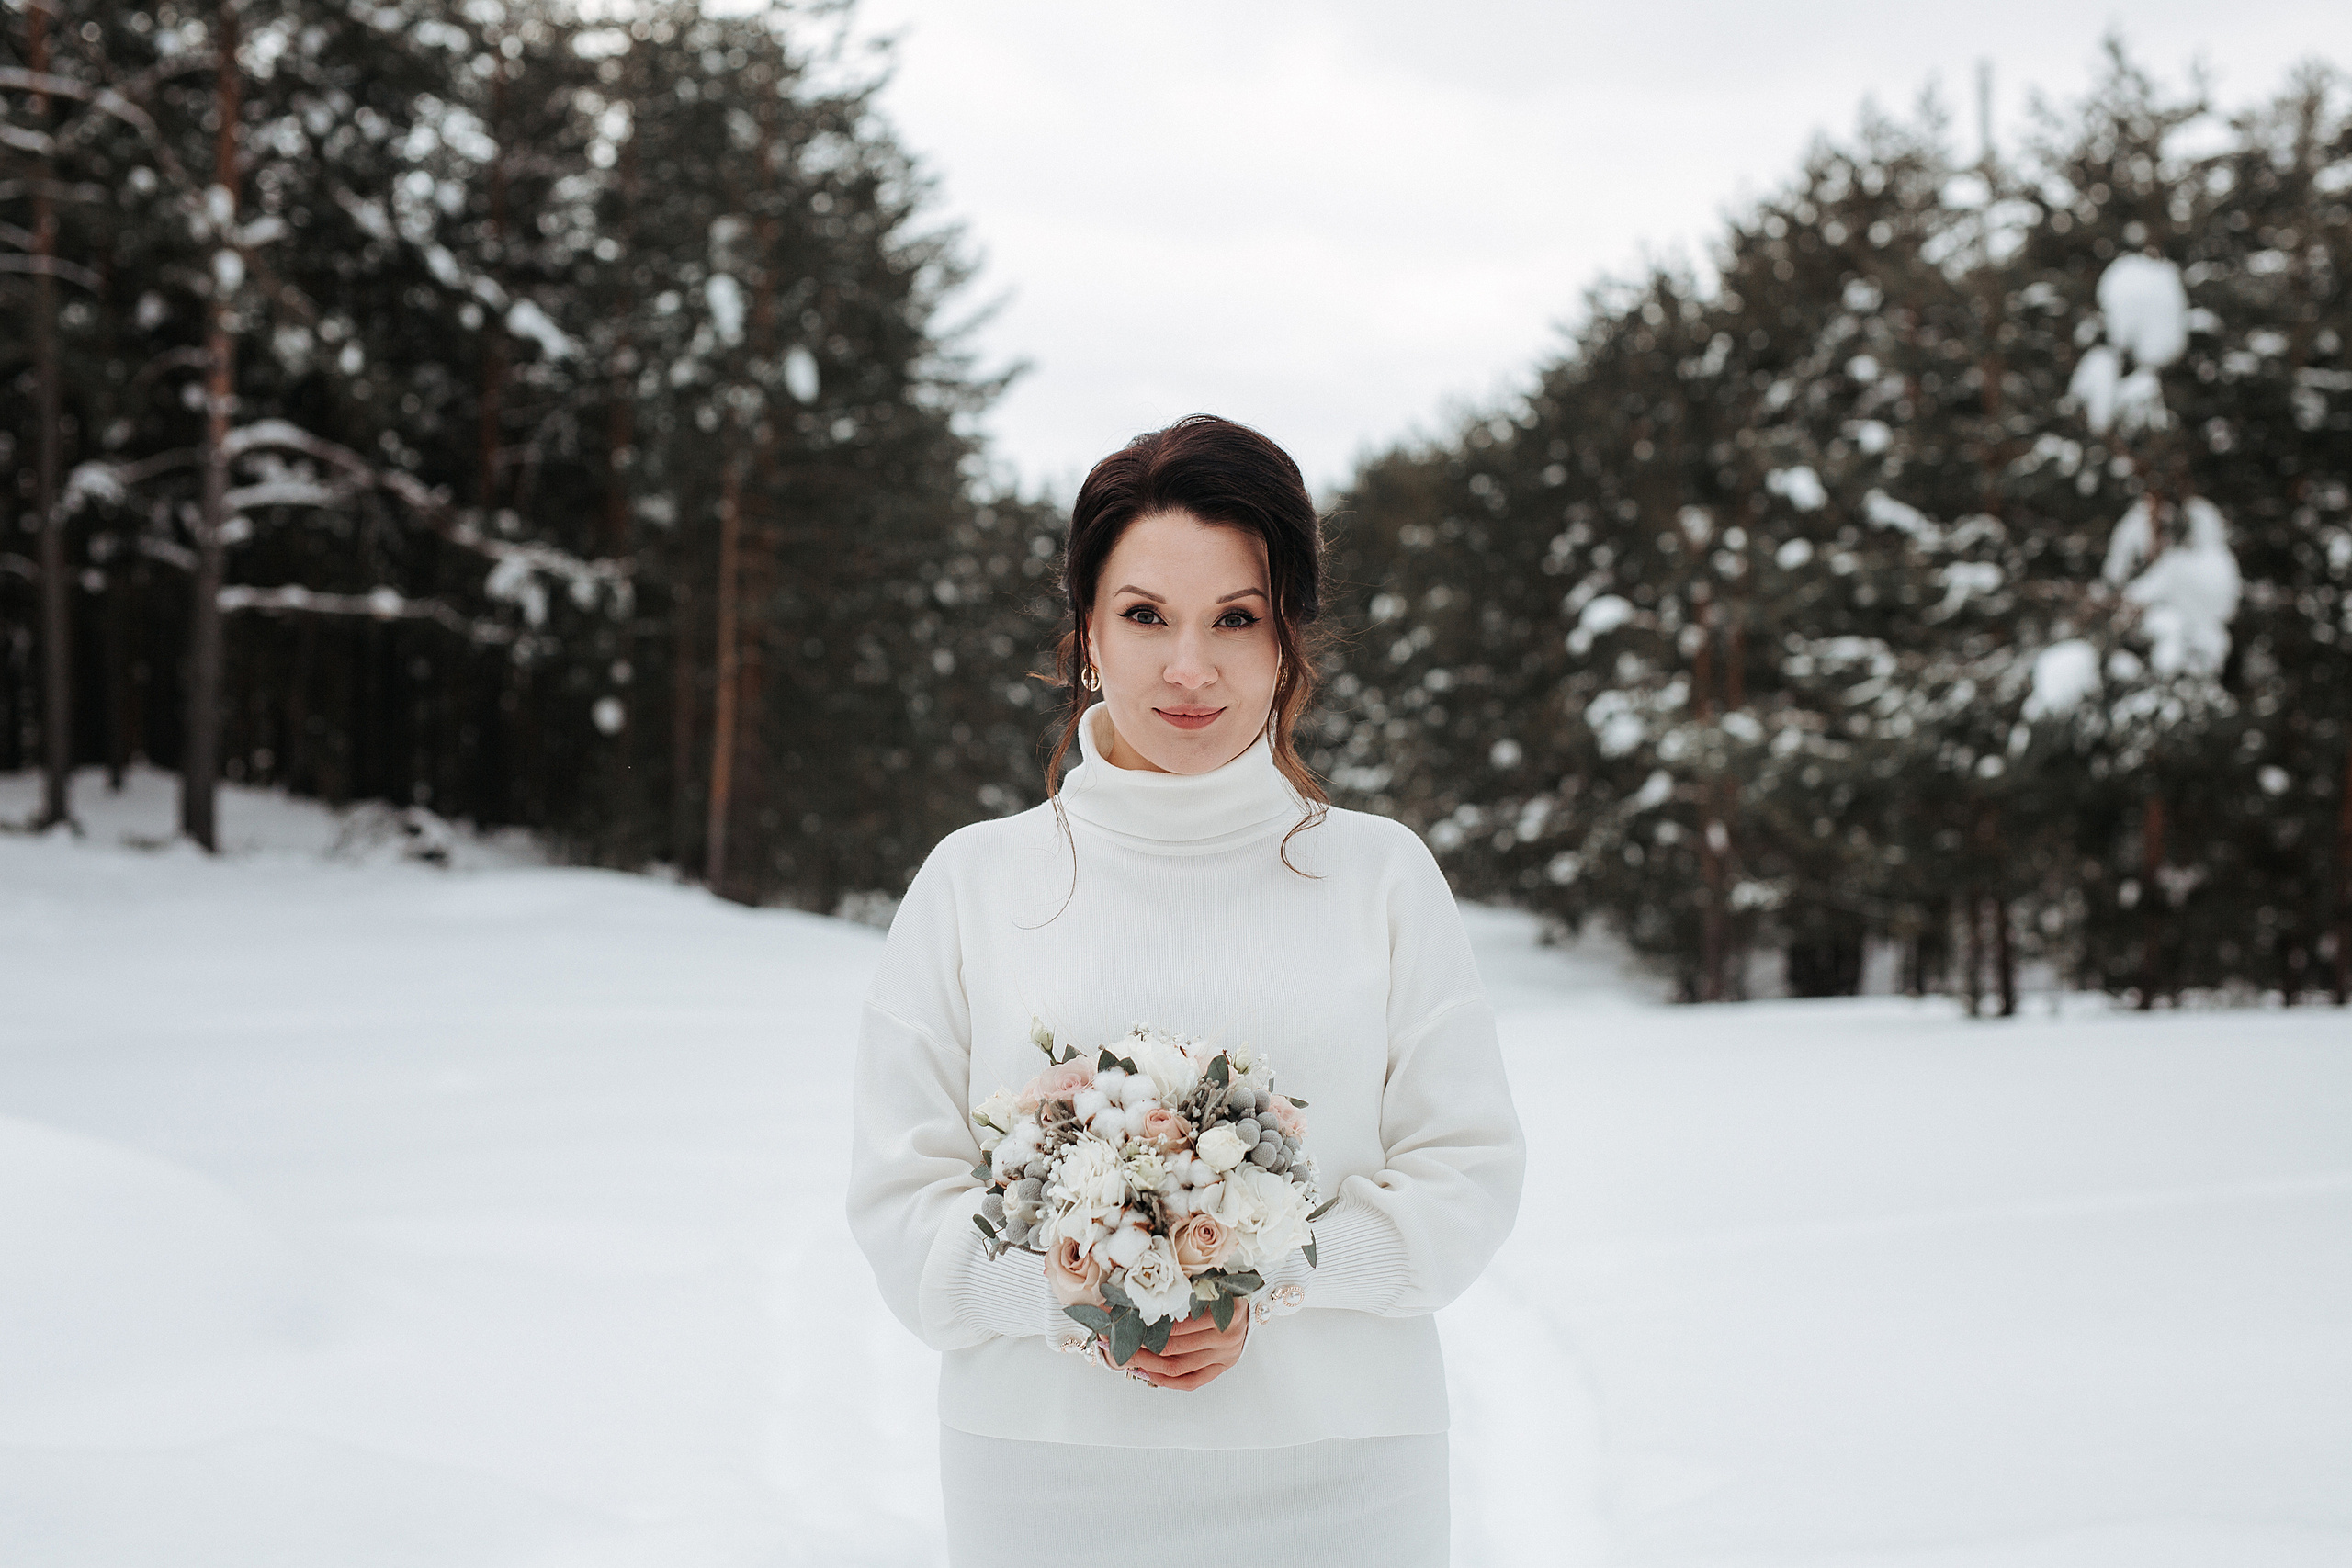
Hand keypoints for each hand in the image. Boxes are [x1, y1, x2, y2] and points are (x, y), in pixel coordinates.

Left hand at [1117, 1302, 1248, 1390]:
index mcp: (1223, 1313)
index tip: (1125, 1324)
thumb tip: (1143, 1300)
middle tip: (1118, 1344)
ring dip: (1149, 1365)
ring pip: (1179, 1367)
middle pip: (1173, 1349)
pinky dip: (1169, 1381)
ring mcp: (1225, 1355)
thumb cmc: (1228, 1289)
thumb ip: (1184, 1291)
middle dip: (1141, 1348)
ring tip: (1127, 1360)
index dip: (1147, 1328)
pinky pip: (1192, 1381)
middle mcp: (1225, 1338)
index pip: (1175, 1327)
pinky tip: (1149, 1375)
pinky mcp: (1224, 1366)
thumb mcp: (1210, 1283)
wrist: (1257, 1303)